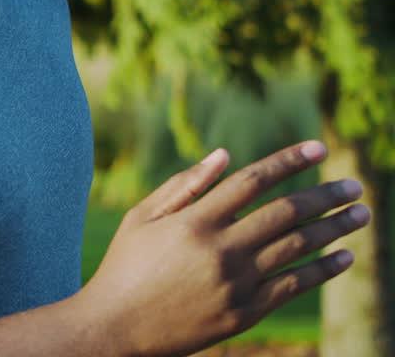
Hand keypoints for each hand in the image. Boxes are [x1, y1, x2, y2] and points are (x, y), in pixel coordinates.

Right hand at [78, 141, 369, 356]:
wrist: (116, 327)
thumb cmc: (125, 265)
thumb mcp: (143, 218)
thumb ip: (184, 185)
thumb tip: (226, 155)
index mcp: (194, 221)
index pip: (253, 181)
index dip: (288, 161)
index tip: (319, 148)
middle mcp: (220, 250)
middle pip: (285, 213)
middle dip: (325, 196)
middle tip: (354, 186)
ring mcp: (235, 283)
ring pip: (297, 248)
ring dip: (334, 229)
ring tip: (359, 215)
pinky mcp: (243, 313)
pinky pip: (293, 286)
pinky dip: (323, 270)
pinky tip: (343, 257)